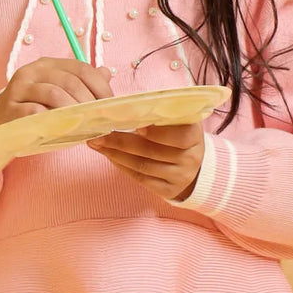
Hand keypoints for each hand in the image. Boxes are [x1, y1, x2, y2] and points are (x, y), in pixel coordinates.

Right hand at [0, 56, 113, 128]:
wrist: (0, 122)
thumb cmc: (34, 108)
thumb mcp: (58, 92)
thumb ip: (81, 83)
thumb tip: (106, 72)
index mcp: (47, 64)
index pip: (81, 68)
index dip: (100, 86)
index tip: (110, 105)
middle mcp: (32, 72)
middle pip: (70, 81)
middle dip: (90, 102)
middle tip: (100, 119)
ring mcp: (19, 89)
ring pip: (54, 94)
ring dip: (75, 112)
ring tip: (85, 125)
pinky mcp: (11, 109)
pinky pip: (36, 112)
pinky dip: (54, 121)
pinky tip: (65, 130)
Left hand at [88, 120, 204, 201]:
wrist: (193, 165)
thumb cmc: (178, 133)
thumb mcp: (179, 120)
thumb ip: (161, 111)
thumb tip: (127, 103)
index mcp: (195, 135)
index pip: (179, 136)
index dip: (157, 133)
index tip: (135, 126)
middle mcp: (191, 158)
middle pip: (152, 151)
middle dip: (121, 141)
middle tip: (99, 134)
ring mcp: (180, 176)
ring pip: (143, 166)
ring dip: (116, 154)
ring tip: (97, 144)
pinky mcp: (168, 189)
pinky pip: (141, 178)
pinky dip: (122, 166)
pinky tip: (109, 155)